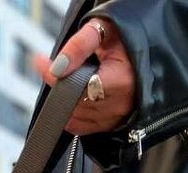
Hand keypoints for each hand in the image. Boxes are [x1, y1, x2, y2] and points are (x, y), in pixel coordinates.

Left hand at [34, 18, 136, 135]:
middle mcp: (120, 104)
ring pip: (76, 118)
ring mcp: (116, 118)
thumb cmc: (126, 38)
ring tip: (73, 78)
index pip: (79, 88)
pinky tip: (75, 96)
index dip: (57, 78)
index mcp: (121, 81)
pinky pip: (82, 127)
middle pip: (75, 105)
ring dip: (65, 101)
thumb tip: (58, 67)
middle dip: (61, 87)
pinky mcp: (111, 125)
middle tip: (58, 67)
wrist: (146, 50)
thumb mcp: (104, 30)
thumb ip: (80, 46)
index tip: (41, 63)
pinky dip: (72, 114)